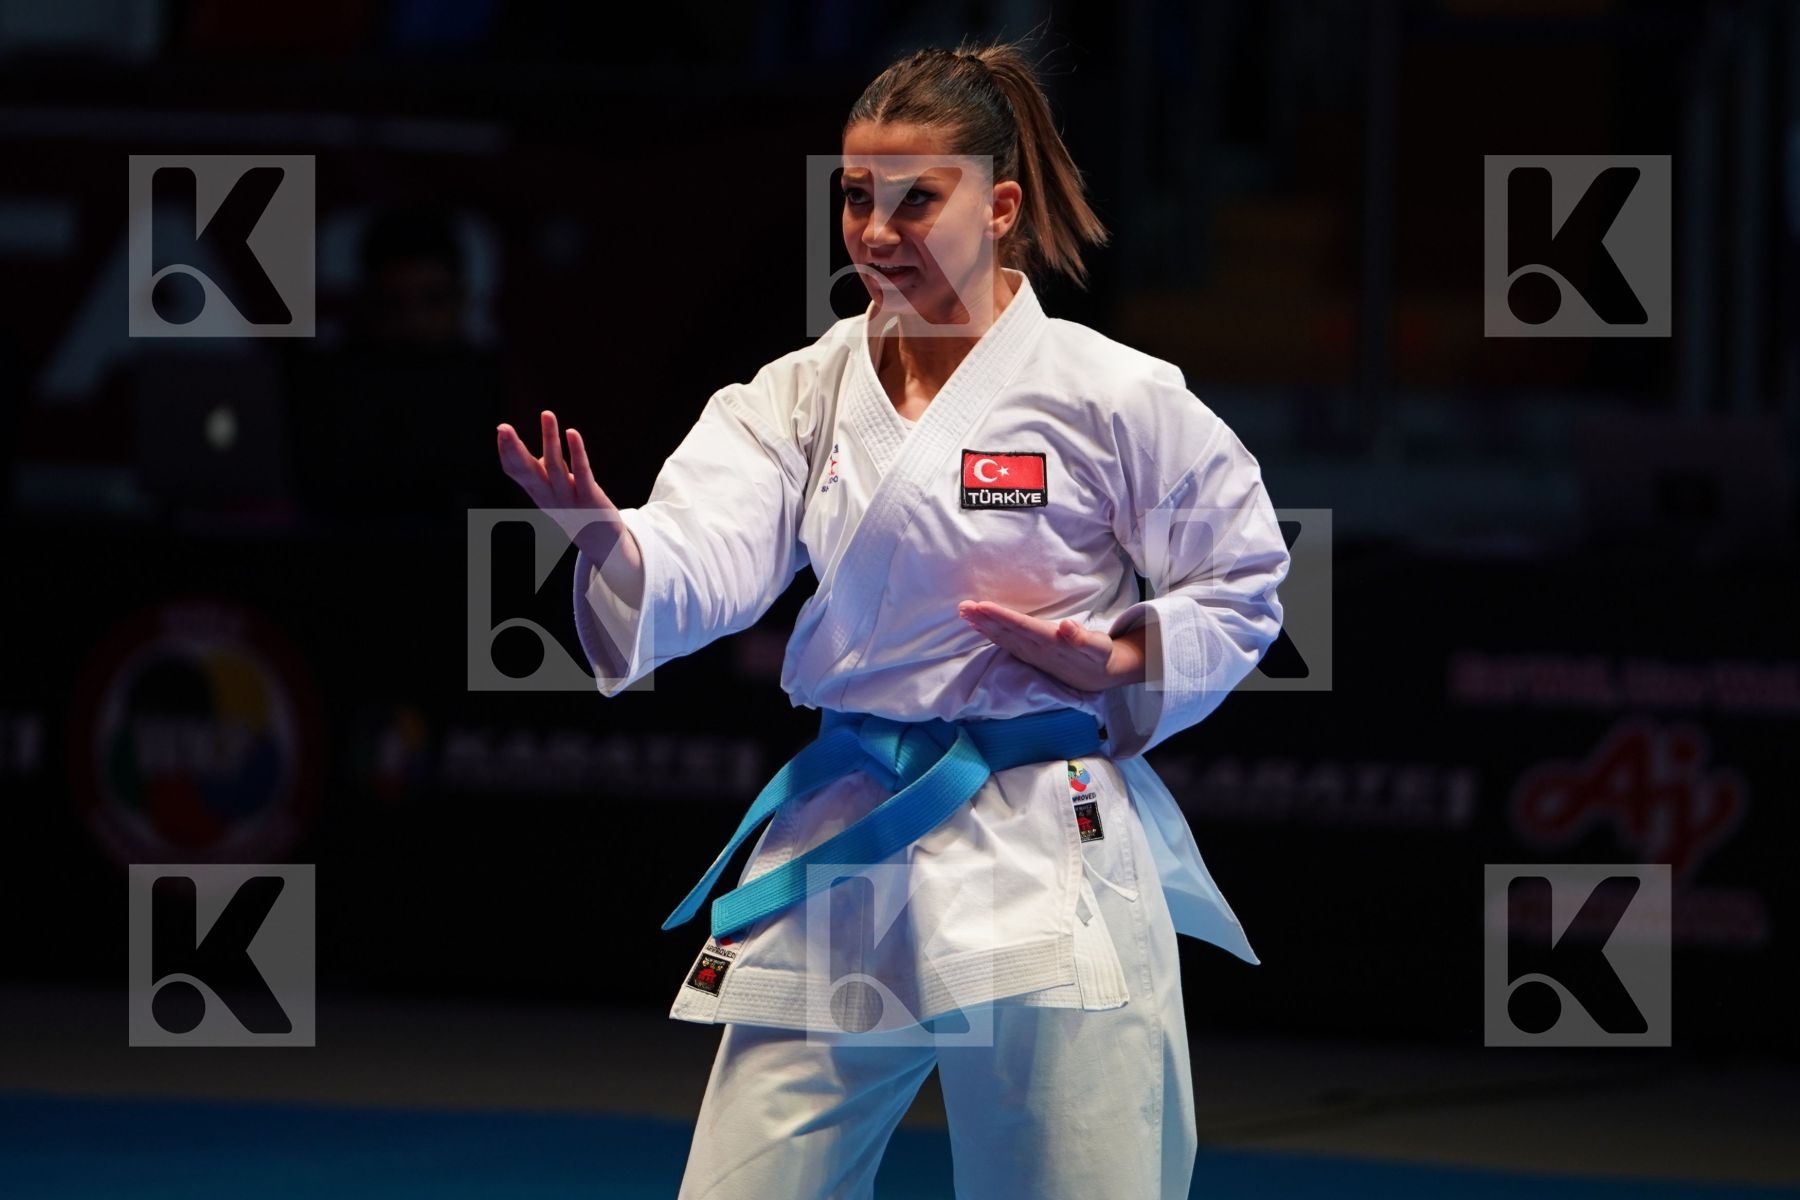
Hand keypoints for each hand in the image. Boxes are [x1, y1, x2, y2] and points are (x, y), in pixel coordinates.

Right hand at [496, 410, 641, 588]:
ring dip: (550, 439)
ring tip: (547, 415)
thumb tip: (537, 455)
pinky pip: (582, 472)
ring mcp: (569, 498)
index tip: (501, 429)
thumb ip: (544, 476)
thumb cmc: (575, 512)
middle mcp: (549, 497)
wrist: (601, 544)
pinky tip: (572, 433)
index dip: (507, 452)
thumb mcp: (554, 493)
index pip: (515, 472)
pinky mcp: (590, 498)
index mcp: (538, 493)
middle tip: (503, 427)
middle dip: (514, 449)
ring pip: (555, 466)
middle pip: (527, 471)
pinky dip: (577, 452)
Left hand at [958, 600, 1147, 691]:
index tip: (981, 606)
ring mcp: (1031, 654)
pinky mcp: (1030, 656)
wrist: (1100, 678)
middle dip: (984, 619)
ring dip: (982, 626)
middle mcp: (1037, 650)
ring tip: (964, 613)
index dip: (1001, 617)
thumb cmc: (1100, 656)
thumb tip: (1066, 626)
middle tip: (962, 606)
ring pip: (1002, 639)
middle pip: (1006, 632)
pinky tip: (978, 627)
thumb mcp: (1098, 647)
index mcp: (1051, 643)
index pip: (1022, 627)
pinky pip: (1006, 644)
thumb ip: (1082, 638)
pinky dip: (990, 634)